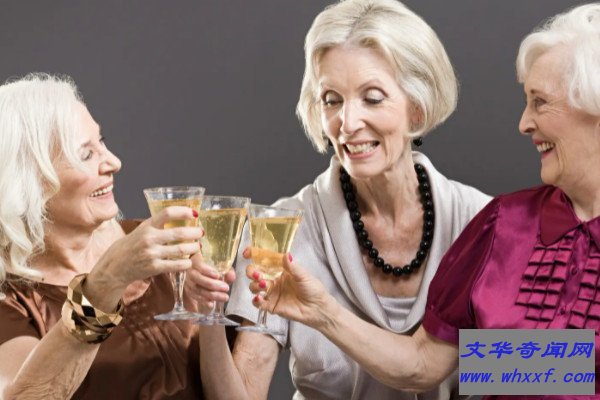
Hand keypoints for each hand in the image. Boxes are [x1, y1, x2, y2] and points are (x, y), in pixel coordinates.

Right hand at [87, 206, 202, 307]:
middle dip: (194, 233)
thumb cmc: (132, 246)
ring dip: (193, 248)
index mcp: (147, 226)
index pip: (167, 213)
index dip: (183, 211)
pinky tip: (189, 261)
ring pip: (181, 250)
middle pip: (179, 233)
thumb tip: (181, 217)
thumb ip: (158, 225)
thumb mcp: (141, 230)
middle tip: (201, 232)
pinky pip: (177, 265)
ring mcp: (152, 254)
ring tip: (197, 247)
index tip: (194, 213)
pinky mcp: (154, 268)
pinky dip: (187, 263)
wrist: (115, 266)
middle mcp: (149, 238)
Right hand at [186, 253, 235, 314]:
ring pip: (196, 289)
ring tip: (225, 297)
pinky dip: (204, 301)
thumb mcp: (223, 268)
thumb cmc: (215, 268)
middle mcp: (190, 270)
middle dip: (212, 284)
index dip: (207, 270)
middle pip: (196, 277)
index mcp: (196, 259)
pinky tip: (212, 304)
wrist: (207, 276)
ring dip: (211, 294)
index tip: (217, 275)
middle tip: (226, 288)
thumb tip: (231, 277)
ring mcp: (188, 281)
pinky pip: (195, 297)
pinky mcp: (189, 291)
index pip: (197, 263)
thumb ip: (227, 271)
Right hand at [244, 247, 331, 327]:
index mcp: (280, 269)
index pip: (265, 260)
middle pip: (255, 273)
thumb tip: (286, 254)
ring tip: (263, 285)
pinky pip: (258, 303)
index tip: (247, 253)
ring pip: (254, 287)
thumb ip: (293, 267)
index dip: (254, 255)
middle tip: (257, 274)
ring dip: (254, 285)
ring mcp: (271, 293)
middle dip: (252, 272)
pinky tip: (259, 298)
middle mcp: (273, 280)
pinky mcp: (271, 305)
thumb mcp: (304, 276)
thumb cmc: (313, 289)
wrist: (317, 308)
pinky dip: (256, 300)